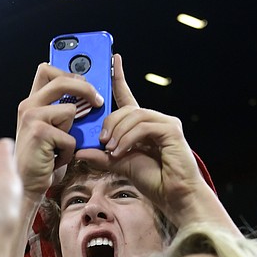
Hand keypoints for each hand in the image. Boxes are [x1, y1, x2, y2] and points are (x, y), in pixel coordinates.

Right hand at [14, 63, 101, 198]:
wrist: (28, 185)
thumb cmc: (45, 158)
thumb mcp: (54, 129)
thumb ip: (64, 110)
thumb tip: (92, 96)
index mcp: (31, 102)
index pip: (47, 70)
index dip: (69, 69)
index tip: (88, 75)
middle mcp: (27, 106)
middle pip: (61, 80)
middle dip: (85, 88)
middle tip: (98, 101)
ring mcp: (31, 118)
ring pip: (69, 111)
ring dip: (73, 132)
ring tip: (61, 146)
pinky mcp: (38, 133)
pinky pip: (70, 136)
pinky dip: (69, 151)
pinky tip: (56, 158)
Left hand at [73, 55, 212, 214]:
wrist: (174, 196)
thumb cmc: (153, 181)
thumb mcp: (120, 166)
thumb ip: (102, 157)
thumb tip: (81, 151)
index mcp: (142, 126)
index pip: (128, 97)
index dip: (119, 78)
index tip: (113, 61)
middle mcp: (154, 120)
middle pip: (126, 108)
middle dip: (110, 122)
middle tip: (102, 142)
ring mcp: (165, 123)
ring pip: (134, 115)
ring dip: (118, 132)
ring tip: (111, 150)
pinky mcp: (171, 130)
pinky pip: (144, 126)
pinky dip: (128, 138)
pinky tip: (121, 151)